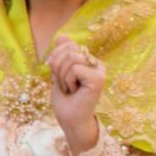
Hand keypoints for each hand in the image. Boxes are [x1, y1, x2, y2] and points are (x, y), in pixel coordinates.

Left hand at [49, 37, 104, 153]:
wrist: (70, 119)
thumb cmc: (66, 100)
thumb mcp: (58, 73)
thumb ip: (61, 55)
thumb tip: (63, 35)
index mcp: (89, 61)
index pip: (69, 45)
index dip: (56, 59)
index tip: (60, 77)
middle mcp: (97, 64)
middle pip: (70, 49)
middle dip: (58, 68)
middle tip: (65, 85)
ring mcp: (99, 71)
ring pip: (72, 58)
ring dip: (62, 76)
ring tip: (69, 89)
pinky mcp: (99, 79)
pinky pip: (75, 68)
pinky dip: (68, 81)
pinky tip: (74, 91)